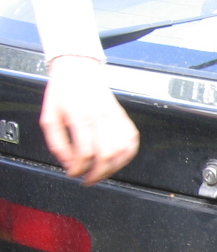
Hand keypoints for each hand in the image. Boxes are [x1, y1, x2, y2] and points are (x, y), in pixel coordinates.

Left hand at [39, 55, 138, 183]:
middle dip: (98, 173)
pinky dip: (128, 155)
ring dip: (114, 168)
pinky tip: (119, 160)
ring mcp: (115, 117)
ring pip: (123, 151)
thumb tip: (68, 163)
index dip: (79, 169)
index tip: (73, 174)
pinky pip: (132, 141)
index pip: (85, 152)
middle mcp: (101, 117)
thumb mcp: (49, 118)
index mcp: (80, 117)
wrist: (78, 71)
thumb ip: (57, 144)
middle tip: (89, 179)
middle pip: (107, 155)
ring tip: (102, 173)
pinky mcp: (123, 117)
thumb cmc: (63, 93)